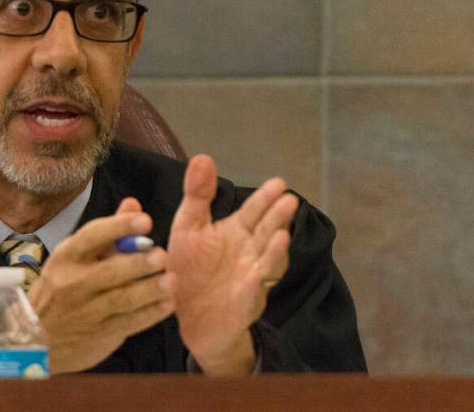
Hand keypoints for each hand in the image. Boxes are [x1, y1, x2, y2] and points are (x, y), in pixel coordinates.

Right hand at [28, 198, 175, 373]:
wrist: (36, 335)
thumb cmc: (62, 287)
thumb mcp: (74, 256)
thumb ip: (108, 232)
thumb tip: (133, 204)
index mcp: (67, 256)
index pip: (93, 236)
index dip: (120, 227)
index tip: (145, 220)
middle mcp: (73, 282)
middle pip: (110, 271)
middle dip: (138, 262)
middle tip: (162, 256)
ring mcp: (86, 311)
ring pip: (122, 298)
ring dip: (150, 289)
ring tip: (171, 280)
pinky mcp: (99, 334)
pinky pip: (129, 322)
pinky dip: (150, 313)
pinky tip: (167, 304)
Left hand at [167, 155, 297, 375]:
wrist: (185, 316)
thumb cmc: (191, 266)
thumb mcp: (189, 227)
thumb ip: (198, 195)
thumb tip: (204, 157)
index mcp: (237, 232)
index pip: (253, 212)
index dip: (265, 199)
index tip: (278, 183)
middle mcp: (250, 253)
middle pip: (266, 233)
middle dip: (277, 218)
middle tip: (288, 200)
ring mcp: (251, 279)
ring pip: (268, 263)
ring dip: (275, 251)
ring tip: (280, 235)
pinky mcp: (243, 305)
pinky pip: (251, 295)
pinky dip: (255, 286)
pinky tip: (255, 276)